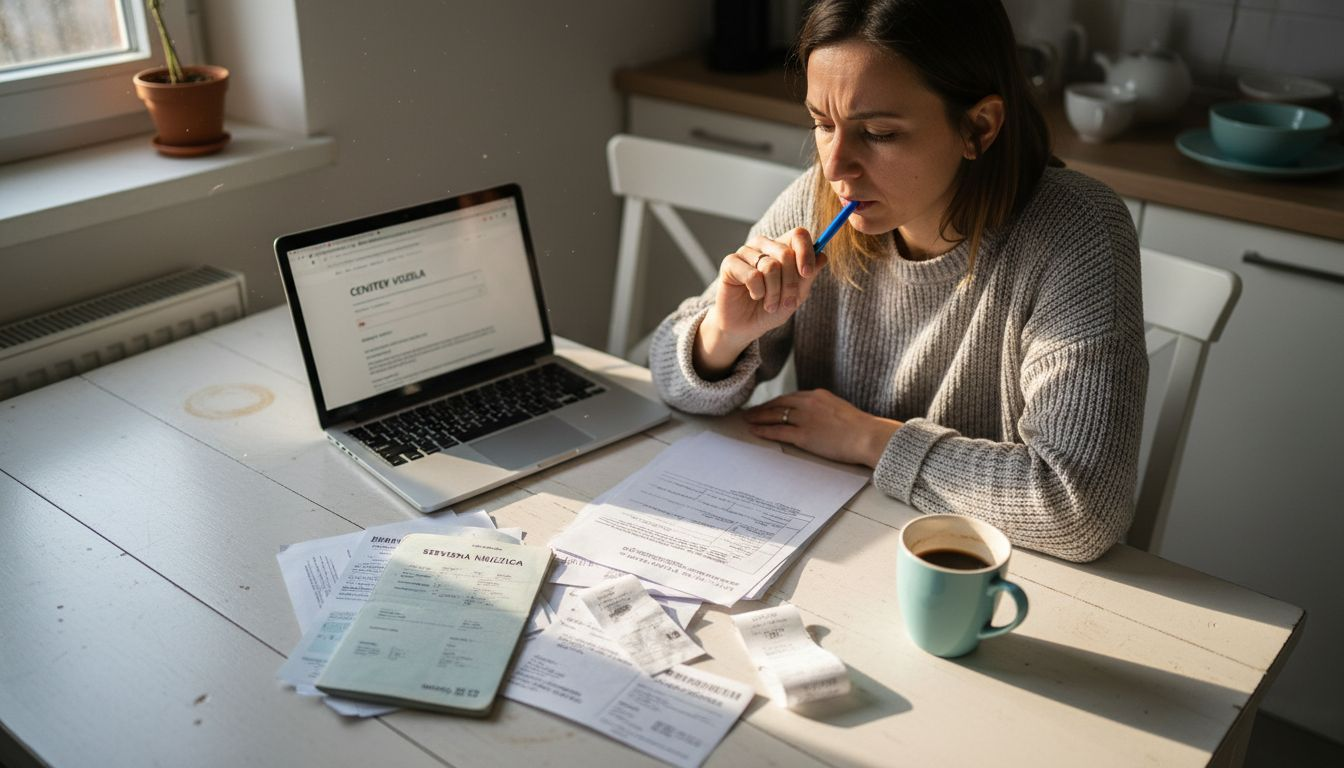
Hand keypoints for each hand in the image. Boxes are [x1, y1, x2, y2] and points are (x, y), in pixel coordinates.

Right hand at [694, 228, 827, 376]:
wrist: (744, 327)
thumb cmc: (770, 310)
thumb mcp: (796, 296)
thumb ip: (808, 276)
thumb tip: (822, 256)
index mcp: (782, 248)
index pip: (798, 235)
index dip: (806, 252)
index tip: (807, 273)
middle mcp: (764, 245)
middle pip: (786, 253)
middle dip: (790, 283)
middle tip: (787, 302)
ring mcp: (746, 252)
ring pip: (770, 266)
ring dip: (774, 293)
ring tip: (770, 304)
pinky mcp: (730, 263)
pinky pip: (752, 275)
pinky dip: (758, 292)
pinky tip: (754, 296)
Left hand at [744, 389, 902, 467]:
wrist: (868, 436)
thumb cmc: (861, 428)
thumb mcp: (840, 410)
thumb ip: (826, 410)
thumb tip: (818, 418)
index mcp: (818, 395)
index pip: (791, 397)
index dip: (776, 402)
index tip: (767, 406)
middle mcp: (808, 403)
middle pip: (778, 403)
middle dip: (762, 408)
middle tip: (750, 412)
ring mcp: (805, 419)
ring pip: (774, 415)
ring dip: (758, 418)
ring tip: (747, 421)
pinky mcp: (803, 435)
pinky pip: (778, 432)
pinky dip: (764, 431)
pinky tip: (755, 431)